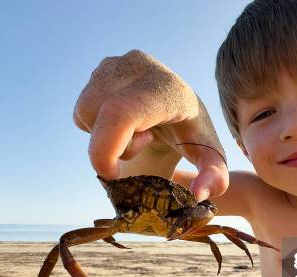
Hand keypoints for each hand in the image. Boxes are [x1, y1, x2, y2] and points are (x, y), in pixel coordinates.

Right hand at [74, 50, 227, 199]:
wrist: (181, 107)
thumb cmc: (193, 136)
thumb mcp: (211, 158)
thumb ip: (214, 178)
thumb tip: (198, 193)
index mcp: (167, 90)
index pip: (121, 113)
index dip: (106, 148)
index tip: (112, 174)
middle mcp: (140, 67)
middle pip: (98, 117)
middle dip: (110, 146)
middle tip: (144, 144)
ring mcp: (118, 63)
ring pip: (85, 113)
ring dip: (103, 135)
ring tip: (137, 131)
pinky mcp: (104, 66)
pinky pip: (82, 108)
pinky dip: (96, 125)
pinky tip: (125, 120)